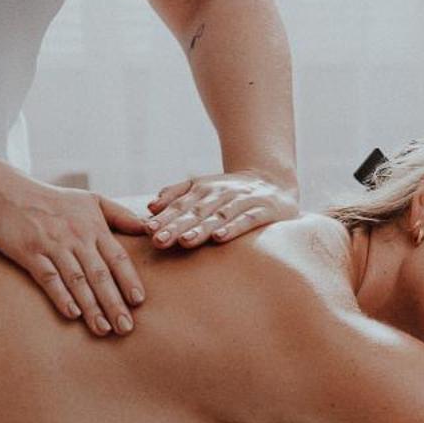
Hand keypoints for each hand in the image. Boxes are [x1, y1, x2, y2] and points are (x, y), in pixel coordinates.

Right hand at [0, 181, 149, 336]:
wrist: (7, 194)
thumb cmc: (54, 200)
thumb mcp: (91, 200)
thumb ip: (120, 215)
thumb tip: (148, 228)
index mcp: (93, 226)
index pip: (117, 256)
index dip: (128, 279)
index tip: (139, 302)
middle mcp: (76, 237)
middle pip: (100, 274)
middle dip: (114, 303)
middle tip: (126, 328)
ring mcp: (53, 245)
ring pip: (77, 280)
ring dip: (91, 307)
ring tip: (103, 329)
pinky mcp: (30, 253)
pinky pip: (48, 277)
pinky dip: (61, 296)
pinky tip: (72, 314)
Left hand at [146, 170, 298, 248]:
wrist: (274, 181)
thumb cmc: (230, 192)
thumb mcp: (203, 188)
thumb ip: (177, 195)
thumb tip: (150, 207)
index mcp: (204, 189)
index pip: (181, 205)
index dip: (165, 217)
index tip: (148, 230)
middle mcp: (221, 193)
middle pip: (196, 211)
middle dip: (177, 226)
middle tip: (159, 241)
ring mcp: (243, 200)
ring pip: (219, 216)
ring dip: (201, 228)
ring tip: (185, 241)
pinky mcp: (264, 210)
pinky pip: (247, 219)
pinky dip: (234, 228)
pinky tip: (220, 238)